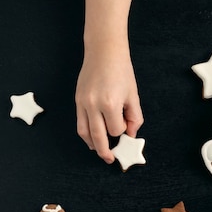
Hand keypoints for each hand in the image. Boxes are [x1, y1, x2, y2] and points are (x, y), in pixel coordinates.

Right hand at [75, 47, 143, 163]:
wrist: (103, 52)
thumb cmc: (122, 71)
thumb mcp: (133, 95)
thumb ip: (134, 118)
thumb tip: (130, 135)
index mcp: (110, 104)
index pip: (116, 130)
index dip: (122, 131)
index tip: (126, 125)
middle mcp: (93, 105)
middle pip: (98, 138)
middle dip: (105, 152)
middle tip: (111, 159)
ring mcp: (82, 103)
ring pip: (84, 133)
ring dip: (92, 145)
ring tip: (100, 152)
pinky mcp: (77, 100)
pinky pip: (79, 123)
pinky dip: (85, 134)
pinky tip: (92, 139)